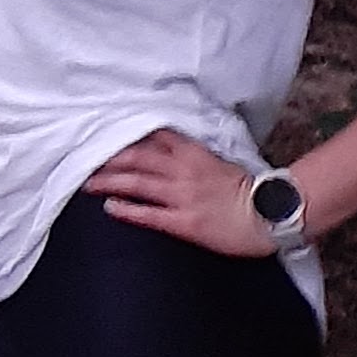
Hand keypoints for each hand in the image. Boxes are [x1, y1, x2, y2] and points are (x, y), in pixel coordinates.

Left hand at [86, 130, 273, 254]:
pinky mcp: (184, 222)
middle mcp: (183, 170)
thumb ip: (194, 155)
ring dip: (109, 181)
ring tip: (87, 182)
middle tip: (84, 160)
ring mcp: (182, 196)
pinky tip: (109, 208)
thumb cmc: (251, 191)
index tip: (104, 134)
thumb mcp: (220, 162)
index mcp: (194, 153)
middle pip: (136, 158)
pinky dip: (126, 210)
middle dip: (108, 158)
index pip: (154, 136)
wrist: (271, 214)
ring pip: (136, 183)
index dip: (127, 135)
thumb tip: (172, 152)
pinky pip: (148, 215)